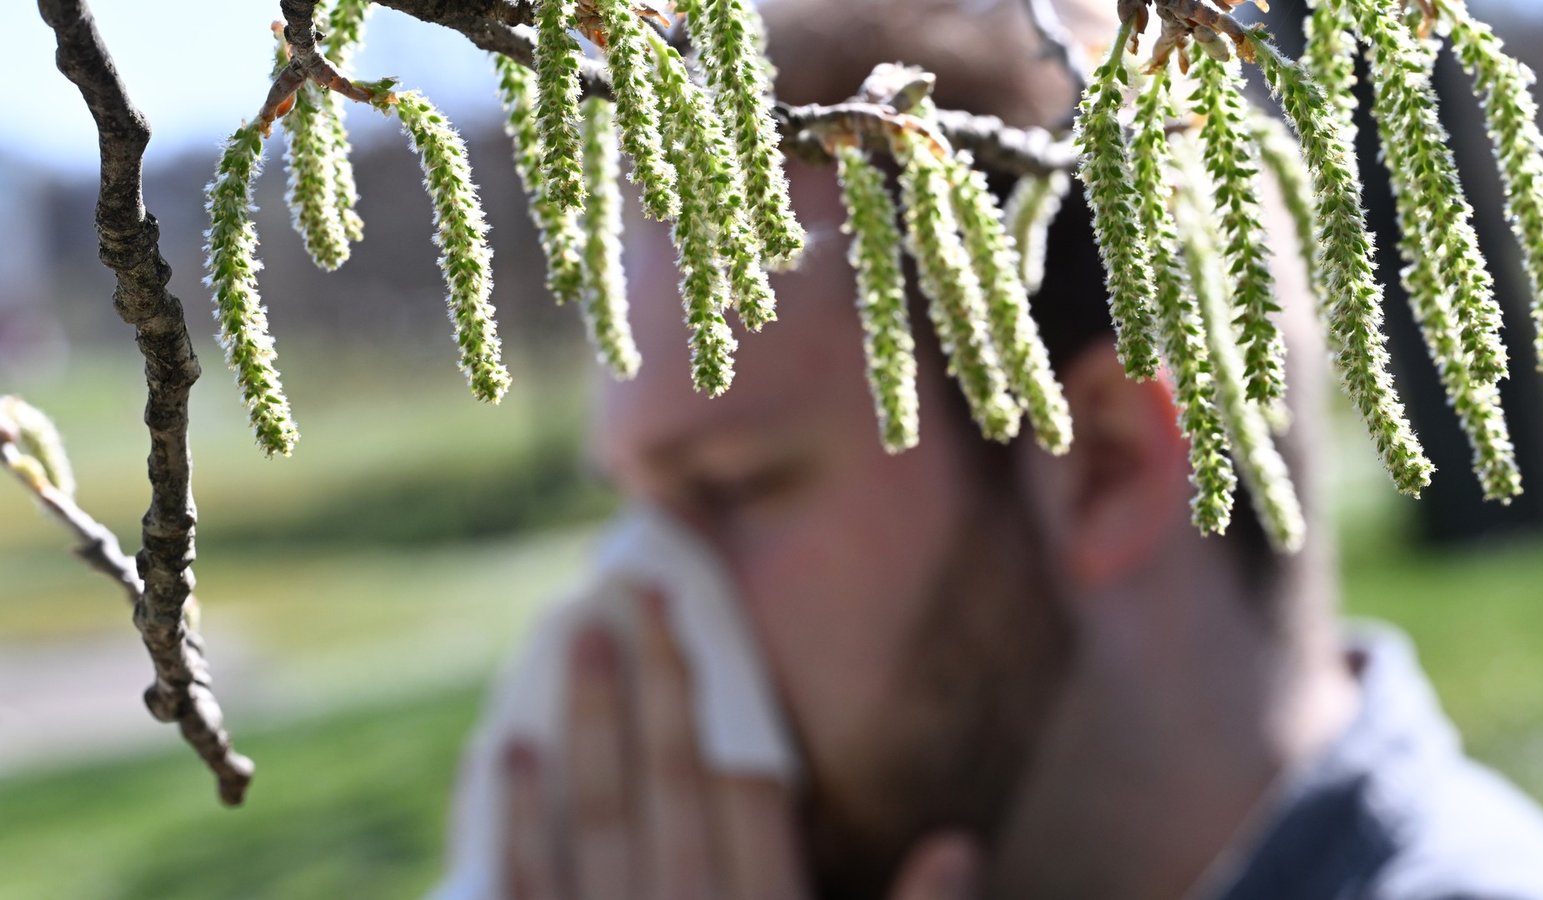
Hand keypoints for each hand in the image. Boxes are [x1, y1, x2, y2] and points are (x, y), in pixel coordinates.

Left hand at [500, 590, 980, 898]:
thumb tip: (958, 842)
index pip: (745, 790)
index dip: (718, 697)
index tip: (694, 618)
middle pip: (666, 785)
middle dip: (649, 682)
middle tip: (629, 588)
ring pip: (593, 821)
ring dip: (581, 725)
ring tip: (572, 637)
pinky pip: (525, 895)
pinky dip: (511, 823)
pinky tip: (507, 754)